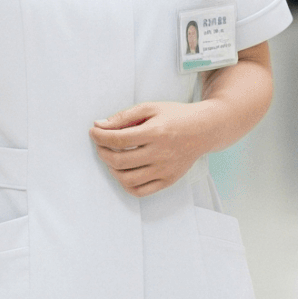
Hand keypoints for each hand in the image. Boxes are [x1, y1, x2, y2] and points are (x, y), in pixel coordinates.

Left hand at [90, 101, 221, 196]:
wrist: (204, 129)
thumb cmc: (175, 116)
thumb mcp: (150, 108)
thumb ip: (124, 117)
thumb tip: (100, 125)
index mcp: (155, 132)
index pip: (118, 139)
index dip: (100, 136)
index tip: (93, 132)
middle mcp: (160, 154)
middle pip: (119, 160)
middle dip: (102, 152)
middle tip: (100, 145)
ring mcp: (165, 170)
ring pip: (127, 179)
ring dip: (112, 169)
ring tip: (112, 158)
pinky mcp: (168, 180)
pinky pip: (140, 191)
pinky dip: (126, 184)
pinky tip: (124, 171)